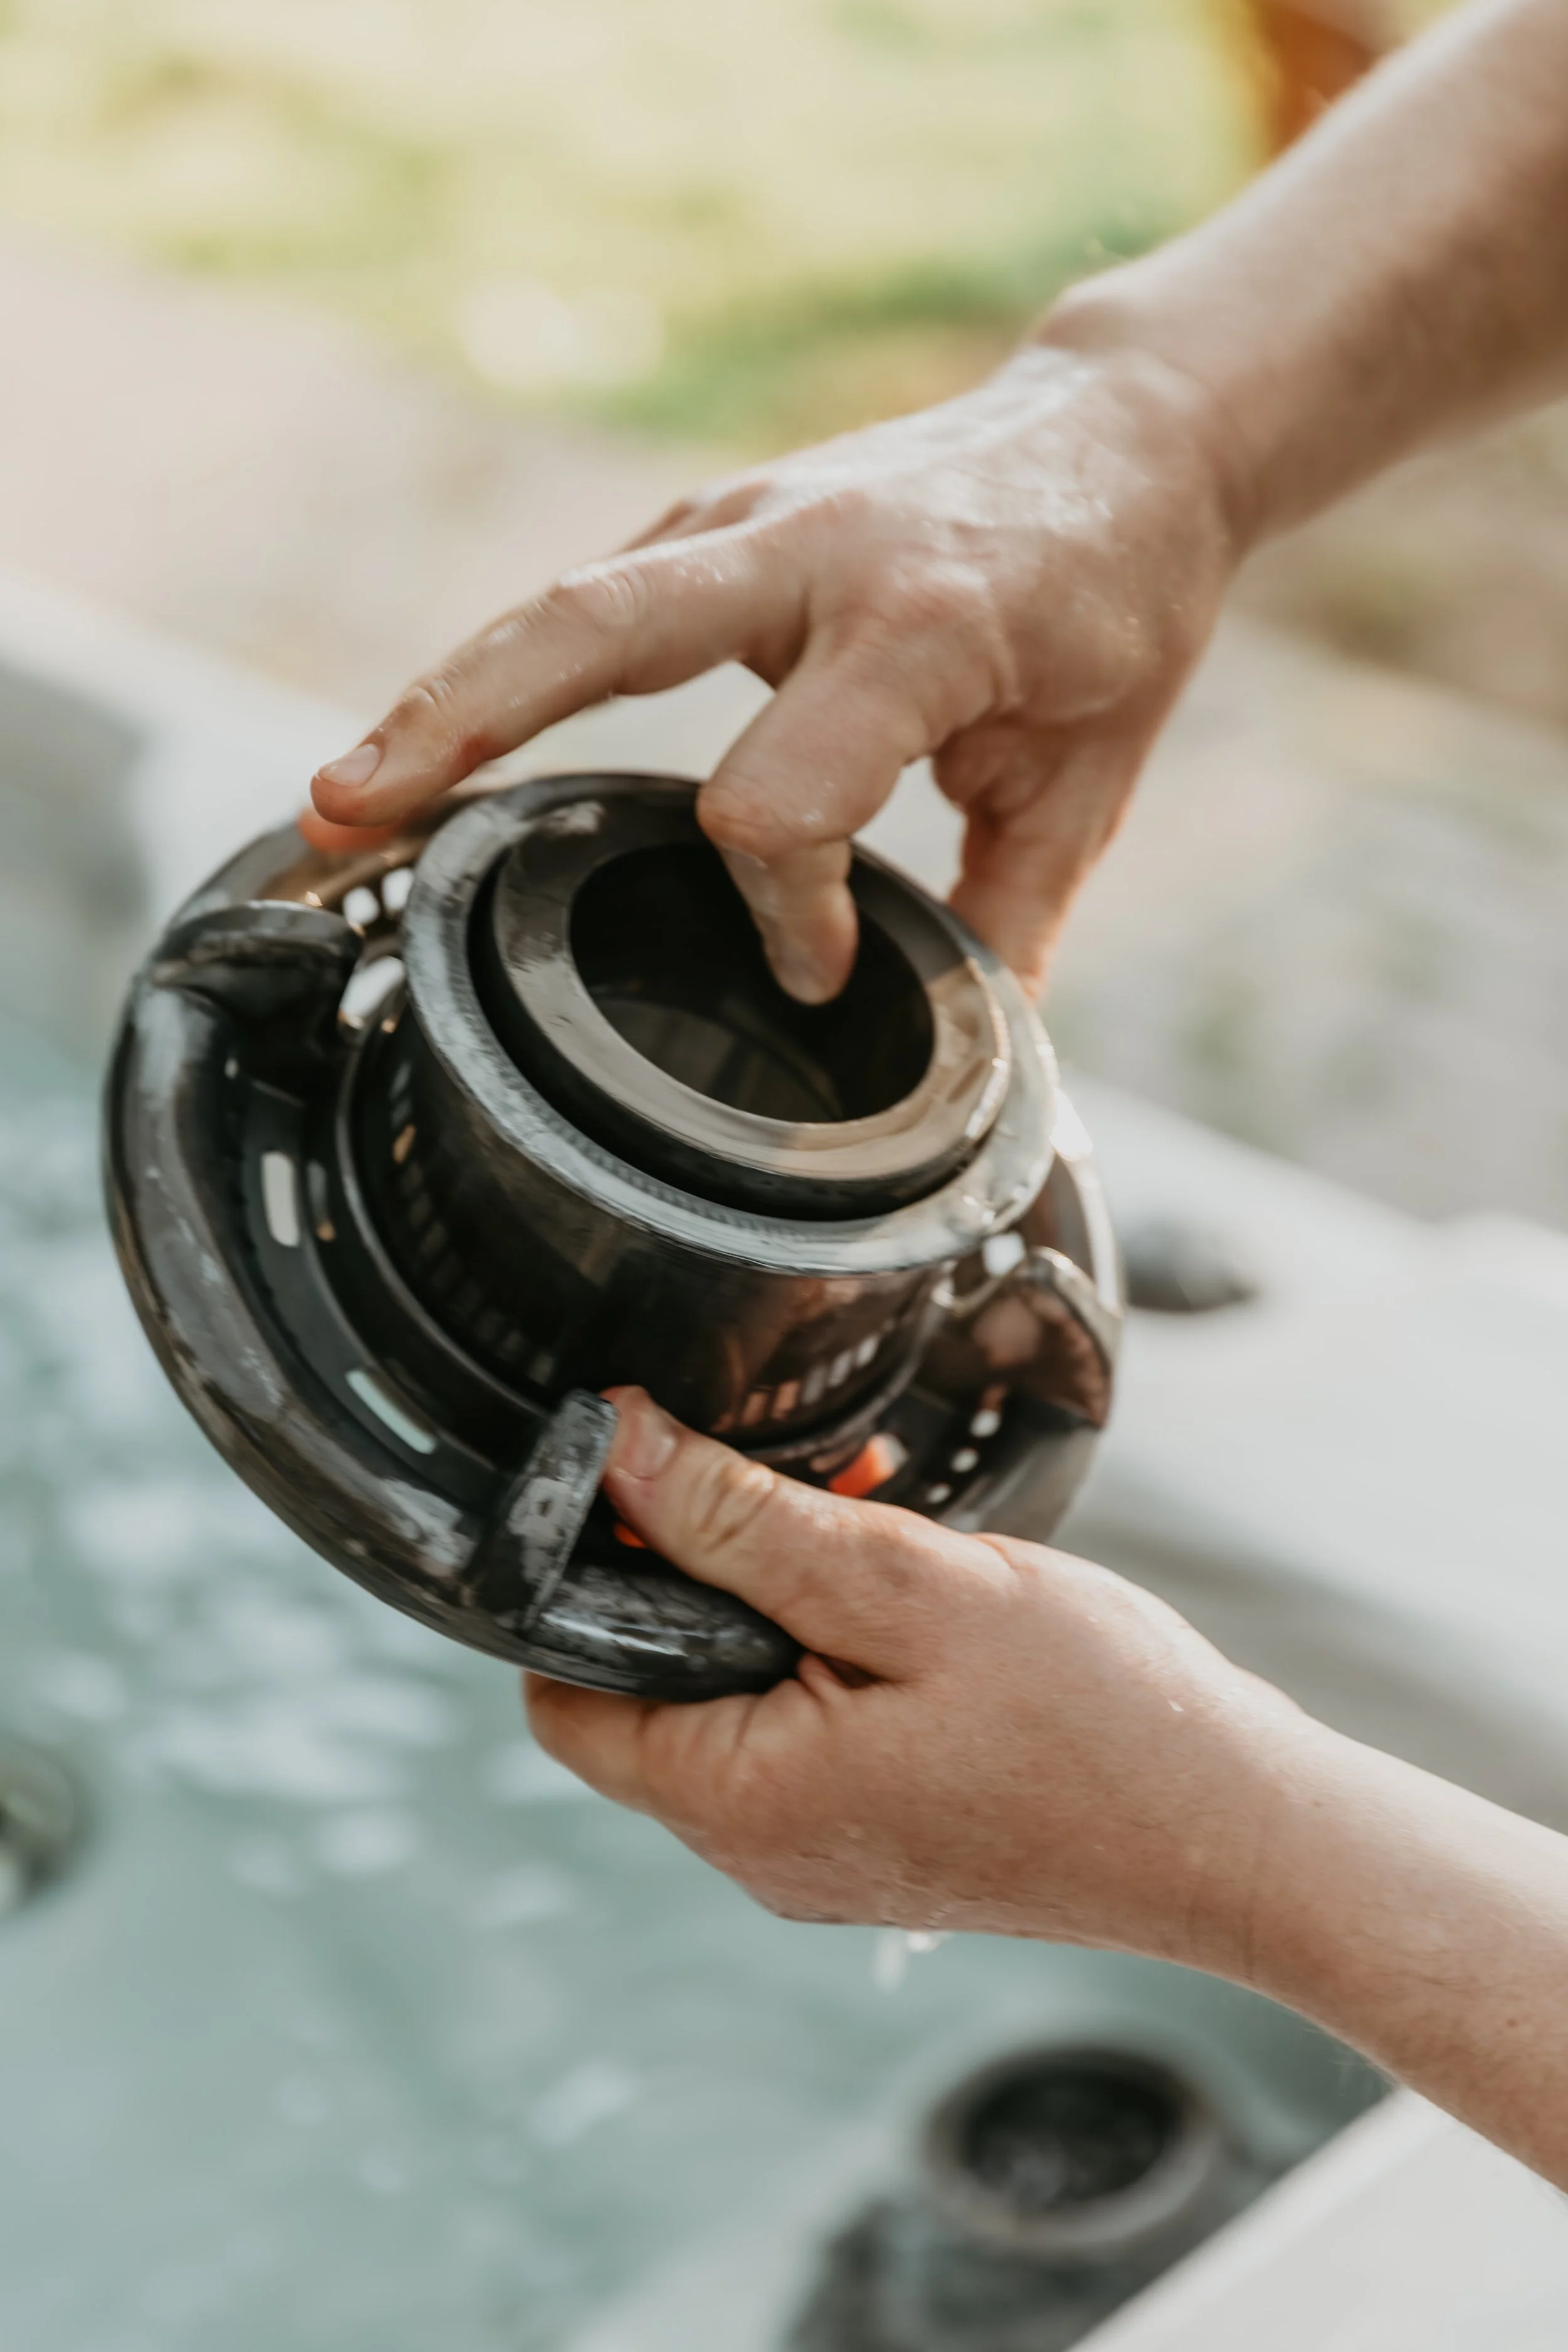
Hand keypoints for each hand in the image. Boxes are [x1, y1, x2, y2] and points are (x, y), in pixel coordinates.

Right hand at [306, 344, 1238, 998]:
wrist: (1126, 430)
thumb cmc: (1115, 599)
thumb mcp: (1091, 773)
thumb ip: (1011, 911)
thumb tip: (969, 1050)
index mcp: (919, 625)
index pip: (777, 801)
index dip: (786, 910)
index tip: (824, 966)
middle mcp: (804, 552)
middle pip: (591, 633)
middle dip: (461, 723)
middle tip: (350, 819)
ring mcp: (736, 524)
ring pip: (556, 609)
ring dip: (438, 701)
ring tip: (335, 805)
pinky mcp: (703, 528)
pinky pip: (583, 610)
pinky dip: (497, 679)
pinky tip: (430, 750)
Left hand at [525, 1387, 1312, 1961]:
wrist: (1244, 1839)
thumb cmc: (1100, 1721)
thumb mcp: (908, 1584)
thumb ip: (745, 1521)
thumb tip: (618, 1450)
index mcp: (739, 1803)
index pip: (565, 1696)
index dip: (580, 1582)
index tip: (646, 1487)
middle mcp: (763, 1851)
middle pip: (655, 1691)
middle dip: (707, 1572)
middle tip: (801, 1484)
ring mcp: (827, 1856)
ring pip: (744, 1700)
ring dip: (786, 1597)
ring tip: (879, 1519)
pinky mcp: (886, 1843)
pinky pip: (813, 1733)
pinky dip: (839, 1651)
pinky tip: (916, 1587)